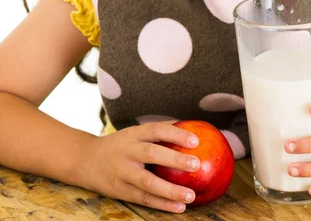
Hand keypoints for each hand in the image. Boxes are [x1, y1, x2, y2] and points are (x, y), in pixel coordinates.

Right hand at [82, 120, 200, 213]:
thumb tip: (190, 130)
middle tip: (196, 165)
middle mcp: (127, 151)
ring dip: (171, 190)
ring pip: (148, 182)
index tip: (195, 140)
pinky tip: (178, 208)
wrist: (85, 160)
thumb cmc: (119, 146)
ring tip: (190, 195)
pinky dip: (162, 204)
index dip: (176, 134)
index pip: (156, 130)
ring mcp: (122, 172)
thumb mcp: (133, 134)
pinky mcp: (120, 191)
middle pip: (152, 154)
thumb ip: (156, 134)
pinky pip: (143, 198)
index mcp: (133, 134)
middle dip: (175, 160)